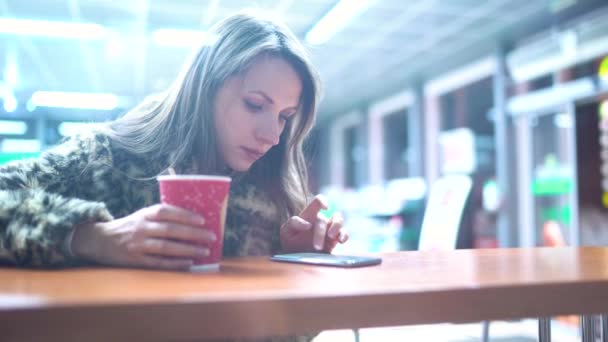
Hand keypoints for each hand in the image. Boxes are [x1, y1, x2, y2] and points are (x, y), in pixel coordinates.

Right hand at [71, 204, 215, 269]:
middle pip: (170, 230)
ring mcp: (138, 245)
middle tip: (212, 236)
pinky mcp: (135, 260)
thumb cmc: (129, 226)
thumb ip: (161, 216)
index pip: (167, 211)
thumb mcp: (142, 216)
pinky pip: (158, 262)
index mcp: (144, 214)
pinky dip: (175, 263)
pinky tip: (189, 263)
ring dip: (188, 249)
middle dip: (193, 233)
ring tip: (205, 251)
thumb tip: (191, 219)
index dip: (185, 215)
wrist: (99, 240)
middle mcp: (141, 228)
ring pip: (166, 247)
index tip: (202, 220)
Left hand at [280, 195, 348, 252]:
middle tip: (316, 246)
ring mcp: (329, 229)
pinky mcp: (335, 239)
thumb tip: (308, 224)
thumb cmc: (291, 243)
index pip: (318, 201)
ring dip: (336, 227)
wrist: (297, 259)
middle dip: (320, 231)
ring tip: (330, 236)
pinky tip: (340, 240)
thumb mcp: (286, 232)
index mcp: (309, 215)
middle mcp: (321, 220)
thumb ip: (293, 223)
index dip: (323, 201)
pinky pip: (344, 233)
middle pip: (325, 217)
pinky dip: (344, 235)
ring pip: (339, 220)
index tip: (325, 208)